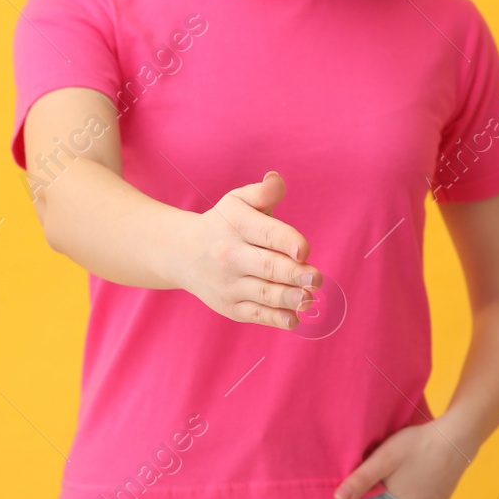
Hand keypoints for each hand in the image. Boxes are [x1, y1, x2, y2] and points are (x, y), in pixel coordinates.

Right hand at [172, 170, 322, 328]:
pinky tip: (294, 319)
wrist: (182, 253)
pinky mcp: (230, 306)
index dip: (287, 242)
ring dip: (289, 298)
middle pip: (268, 267)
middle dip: (294, 274)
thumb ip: (263, 192)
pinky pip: (255, 314)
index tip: (304, 251)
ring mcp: (229, 284)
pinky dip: (275, 319)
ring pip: (264, 293)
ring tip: (309, 299)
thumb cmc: (224, 223)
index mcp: (237, 225)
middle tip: (316, 278)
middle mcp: (230, 255)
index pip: (266, 233)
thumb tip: (276, 180)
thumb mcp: (238, 201)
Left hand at [333, 419, 476, 498]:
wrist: (458, 435)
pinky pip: (419, 497)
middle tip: (373, 483)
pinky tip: (408, 475)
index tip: (353, 498)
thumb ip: (362, 478)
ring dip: (395, 495)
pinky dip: (410, 490)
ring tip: (388, 480)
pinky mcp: (440, 495)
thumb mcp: (385, 458)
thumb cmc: (419, 445)